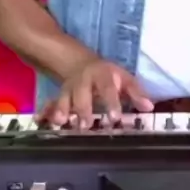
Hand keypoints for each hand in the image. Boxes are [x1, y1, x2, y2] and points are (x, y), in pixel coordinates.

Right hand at [37, 59, 152, 128]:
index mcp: (102, 75)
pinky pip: (49, 104)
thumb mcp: (124, 79)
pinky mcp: (57, 96)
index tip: (115, 118)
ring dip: (62, 110)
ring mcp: (68, 89)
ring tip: (62, 122)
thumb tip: (149, 107)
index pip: (108, 88)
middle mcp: (83, 82)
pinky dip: (45, 112)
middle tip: (86, 125)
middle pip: (82, 94)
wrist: (79, 63)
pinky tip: (41, 120)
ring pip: (63, 99)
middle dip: (83, 109)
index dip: (111, 102)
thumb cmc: (107, 76)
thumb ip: (136, 93)